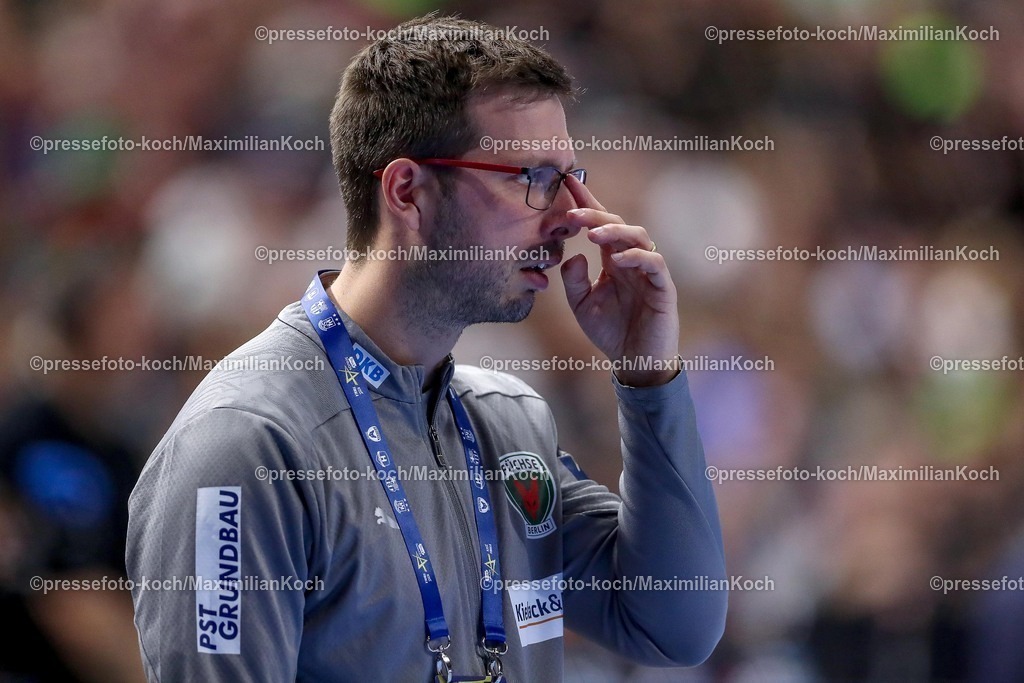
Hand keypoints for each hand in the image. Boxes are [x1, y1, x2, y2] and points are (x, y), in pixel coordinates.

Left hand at [559, 175, 679, 386]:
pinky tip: (616, 259)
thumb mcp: (581, 305)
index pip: (600, 224)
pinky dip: (636, 256)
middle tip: (572, 213)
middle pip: (617, 223)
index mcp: (612, 260)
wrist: (635, 362)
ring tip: (592, 233)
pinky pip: (653, 262)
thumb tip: (574, 254)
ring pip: (638, 236)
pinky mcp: (663, 287)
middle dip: (594, 213)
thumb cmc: (611, 331)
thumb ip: (572, 280)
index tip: (567, 183)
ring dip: (615, 230)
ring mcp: (648, 271)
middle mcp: (631, 259)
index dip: (586, 202)